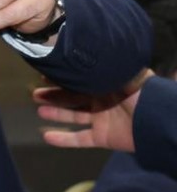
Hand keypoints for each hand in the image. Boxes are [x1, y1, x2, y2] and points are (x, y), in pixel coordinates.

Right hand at [36, 69, 153, 153]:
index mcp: (107, 85)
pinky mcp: (101, 137)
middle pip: (73, 98)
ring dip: (55, 113)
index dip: (64, 78)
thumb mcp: (126, 74)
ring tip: (39, 109)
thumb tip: (86, 52)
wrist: (156, 120)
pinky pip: (79, 139)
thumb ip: (107, 67)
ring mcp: (101, 120)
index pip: (81, 80)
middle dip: (54, 95)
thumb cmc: (142, 94)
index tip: (44, 74)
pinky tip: (46, 136)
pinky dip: (63, 139)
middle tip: (35, 94)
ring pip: (73, 116)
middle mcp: (102, 101)